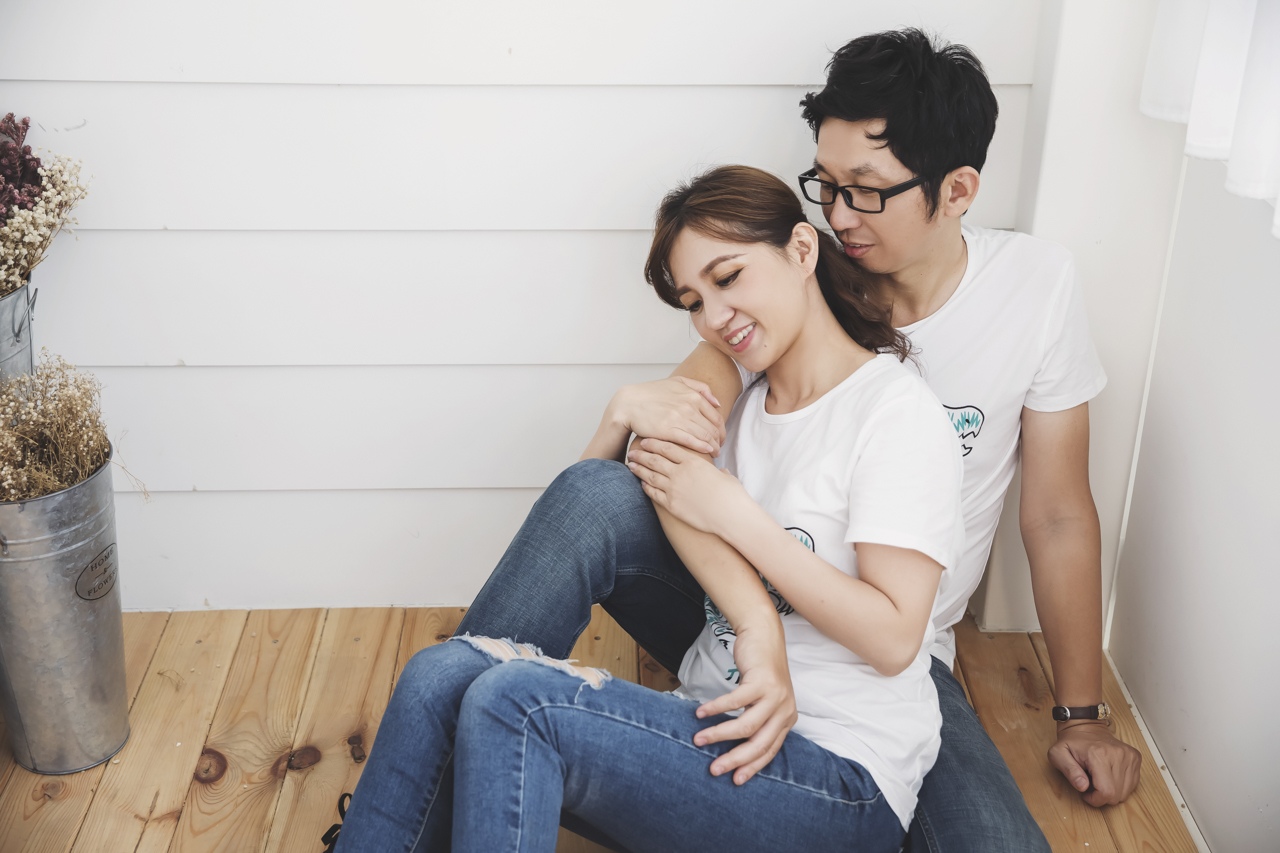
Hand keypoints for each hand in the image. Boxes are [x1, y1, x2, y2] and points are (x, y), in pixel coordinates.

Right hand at [608, 377, 725, 456]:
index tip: (720, 438)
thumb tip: (717, 402)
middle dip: (719, 440)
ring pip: (705, 436)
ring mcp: (680, 418)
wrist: (629, 403)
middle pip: (713, 428)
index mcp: (693, 395)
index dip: (721, 430)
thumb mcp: (677, 382)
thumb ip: (700, 388)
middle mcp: (689, 406)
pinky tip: (707, 452)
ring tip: (714, 453)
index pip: (716, 417)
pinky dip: (703, 447)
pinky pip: (692, 441)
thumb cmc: (650, 393)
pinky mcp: (669, 430)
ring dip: (713, 446)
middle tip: (719, 448)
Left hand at [627, 438, 746, 534]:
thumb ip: (718, 472)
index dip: (654, 443)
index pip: (668, 448)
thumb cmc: (732, 496)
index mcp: (693, 462)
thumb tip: (721, 472)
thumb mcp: (726, 477)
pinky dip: (646, 487)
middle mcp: (680, 473)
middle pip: (655, 460)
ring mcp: (674, 489)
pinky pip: (654, 493)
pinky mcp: (671, 505)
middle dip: (641, 455)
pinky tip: (642, 484)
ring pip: (650, 476)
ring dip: (639, 469)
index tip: (645, 441)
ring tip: (631, 465)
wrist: (731, 516)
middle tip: (632, 452)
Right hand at [692, 620, 797, 784]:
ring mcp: (774, 696)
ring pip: (745, 726)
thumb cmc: (760, 670)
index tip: (735, 780)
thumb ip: (758, 720)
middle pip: (759, 743)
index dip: (752, 766)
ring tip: (699, 739)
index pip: (770, 750)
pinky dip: (716, 709)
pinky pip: (734, 702)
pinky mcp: (760, 681)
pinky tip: (701, 713)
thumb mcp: (766, 699)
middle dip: (735, 759)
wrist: (764, 636)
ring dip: (720, 735)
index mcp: (787, 718)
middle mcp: (784, 709)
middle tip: (714, 769)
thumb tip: (736, 745)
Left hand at [1048, 721, 1141, 805]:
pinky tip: (1109, 775)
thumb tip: (1083, 787)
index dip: (1095, 800)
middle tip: (1090, 783)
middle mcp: (1118, 755)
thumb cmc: (1071, 742)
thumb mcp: (1057, 754)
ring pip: (1126, 792)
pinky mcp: (1135, 757)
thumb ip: (1068, 771)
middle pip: (1117, 795)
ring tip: (1098, 777)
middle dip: (1102, 796)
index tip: (1085, 793)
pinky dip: (1120, 785)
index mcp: (1099, 755)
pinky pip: (1132, 784)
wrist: (1085, 726)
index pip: (1107, 792)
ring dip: (1112, 790)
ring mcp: (1129, 755)